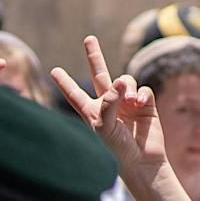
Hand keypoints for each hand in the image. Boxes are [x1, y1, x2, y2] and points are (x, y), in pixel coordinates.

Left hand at [49, 36, 167, 187]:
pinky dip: (142, 93)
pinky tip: (140, 103)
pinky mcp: (146, 105)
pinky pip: (143, 89)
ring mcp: (127, 103)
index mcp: (92, 111)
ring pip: (126, 81)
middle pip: (100, 74)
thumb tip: (122, 80)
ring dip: (127, 86)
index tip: (54, 71)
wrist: (142, 161)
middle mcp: (109, 104)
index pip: (75, 94)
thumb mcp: (104, 125)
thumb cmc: (117, 148)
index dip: (65, 82)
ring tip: (131, 101)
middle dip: (94, 56)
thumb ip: (109, 101)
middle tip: (89, 39)